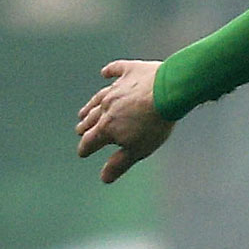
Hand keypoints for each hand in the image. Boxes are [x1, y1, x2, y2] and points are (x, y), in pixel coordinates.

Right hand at [75, 60, 173, 182]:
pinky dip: (110, 72)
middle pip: (91, 118)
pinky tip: (105, 73)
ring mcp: (118, 88)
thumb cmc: (153, 124)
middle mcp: (107, 106)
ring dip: (90, 105)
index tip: (82, 153)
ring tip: (84, 111)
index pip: (90, 141)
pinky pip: (116, 70)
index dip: (85, 148)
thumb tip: (104, 179)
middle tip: (80, 130)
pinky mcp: (131, 71)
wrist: (168, 92)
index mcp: (107, 127)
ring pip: (99, 97)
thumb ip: (119, 164)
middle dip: (85, 127)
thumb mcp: (138, 150)